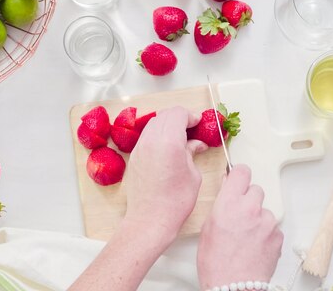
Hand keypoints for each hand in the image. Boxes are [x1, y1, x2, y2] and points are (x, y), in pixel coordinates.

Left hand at [124, 106, 207, 242]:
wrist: (150, 219)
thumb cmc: (175, 201)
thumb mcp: (192, 174)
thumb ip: (191, 152)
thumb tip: (195, 144)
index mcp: (169, 141)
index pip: (178, 113)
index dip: (190, 116)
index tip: (198, 123)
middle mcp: (151, 140)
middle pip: (165, 114)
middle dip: (180, 117)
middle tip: (191, 129)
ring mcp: (140, 148)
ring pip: (154, 123)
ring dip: (168, 125)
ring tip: (180, 138)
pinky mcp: (134, 157)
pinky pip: (147, 136)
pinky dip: (158, 135)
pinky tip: (168, 148)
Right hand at [197, 165, 283, 288]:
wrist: (233, 287)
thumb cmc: (216, 263)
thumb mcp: (208, 227)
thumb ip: (221, 204)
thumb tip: (227, 189)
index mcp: (229, 203)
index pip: (242, 171)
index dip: (239, 175)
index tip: (238, 179)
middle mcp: (250, 208)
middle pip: (256, 190)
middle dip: (248, 199)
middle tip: (240, 215)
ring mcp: (267, 222)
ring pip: (265, 210)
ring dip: (258, 218)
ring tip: (246, 236)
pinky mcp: (278, 235)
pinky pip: (273, 226)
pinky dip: (266, 233)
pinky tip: (254, 245)